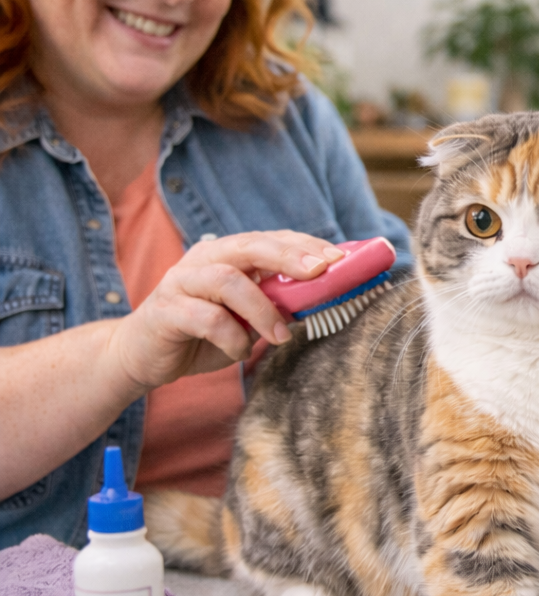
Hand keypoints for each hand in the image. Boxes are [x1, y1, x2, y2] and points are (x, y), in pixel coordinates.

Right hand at [109, 231, 342, 390]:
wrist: (142, 356)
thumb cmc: (203, 333)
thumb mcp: (248, 318)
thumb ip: (276, 303)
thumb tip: (322, 297)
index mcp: (227, 254)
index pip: (272, 239)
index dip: (305, 245)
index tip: (338, 258)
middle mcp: (203, 259)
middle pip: (250, 246)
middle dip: (289, 257)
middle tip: (319, 273)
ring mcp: (181, 281)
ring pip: (228, 279)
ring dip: (261, 309)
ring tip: (280, 336)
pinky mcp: (164, 310)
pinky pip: (205, 318)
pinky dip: (231, 337)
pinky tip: (239, 352)